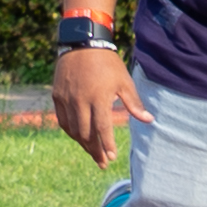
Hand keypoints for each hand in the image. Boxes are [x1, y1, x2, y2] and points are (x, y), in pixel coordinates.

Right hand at [51, 43, 141, 163]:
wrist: (82, 45)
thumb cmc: (108, 64)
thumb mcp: (124, 82)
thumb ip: (134, 103)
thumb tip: (149, 120)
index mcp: (98, 98)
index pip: (102, 128)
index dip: (107, 145)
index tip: (112, 157)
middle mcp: (80, 101)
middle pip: (86, 133)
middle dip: (95, 150)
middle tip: (103, 162)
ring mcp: (66, 99)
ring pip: (72, 129)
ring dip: (83, 143)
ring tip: (93, 153)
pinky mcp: (57, 95)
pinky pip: (63, 119)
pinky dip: (70, 131)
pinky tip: (78, 138)